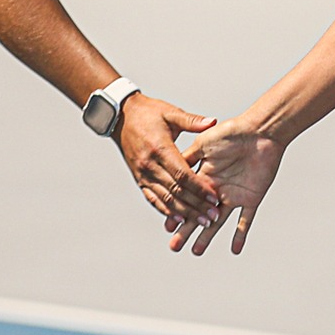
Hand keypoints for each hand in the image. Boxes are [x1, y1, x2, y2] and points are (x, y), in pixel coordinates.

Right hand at [115, 92, 222, 224]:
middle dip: (197, 205)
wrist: (120, 116)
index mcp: (160, 148)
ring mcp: (143, 174)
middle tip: (213, 216)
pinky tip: (179, 219)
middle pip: (176, 190)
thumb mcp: (170, 112)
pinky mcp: (139, 179)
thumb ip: (192, 121)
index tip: (214, 197)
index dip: (199, 188)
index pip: (182, 174)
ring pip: (166, 198)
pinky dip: (166, 210)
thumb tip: (212, 122)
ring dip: (185, 212)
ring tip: (201, 222)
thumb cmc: (147, 113)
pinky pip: (153, 198)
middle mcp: (150, 164)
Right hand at [165, 118, 282, 255]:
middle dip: (186, 229)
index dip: (178, 211)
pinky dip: (241, 234)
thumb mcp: (205, 143)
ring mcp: (234, 195)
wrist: (260, 131)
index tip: (167, 226)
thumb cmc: (232, 132)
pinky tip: (235, 250)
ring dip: (207, 236)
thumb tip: (170, 169)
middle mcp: (218, 188)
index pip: (187, 198)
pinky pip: (246, 220)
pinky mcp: (252, 198)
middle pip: (199, 213)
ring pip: (218, 221)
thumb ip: (189, 157)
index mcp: (205, 176)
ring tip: (195, 251)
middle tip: (174, 246)